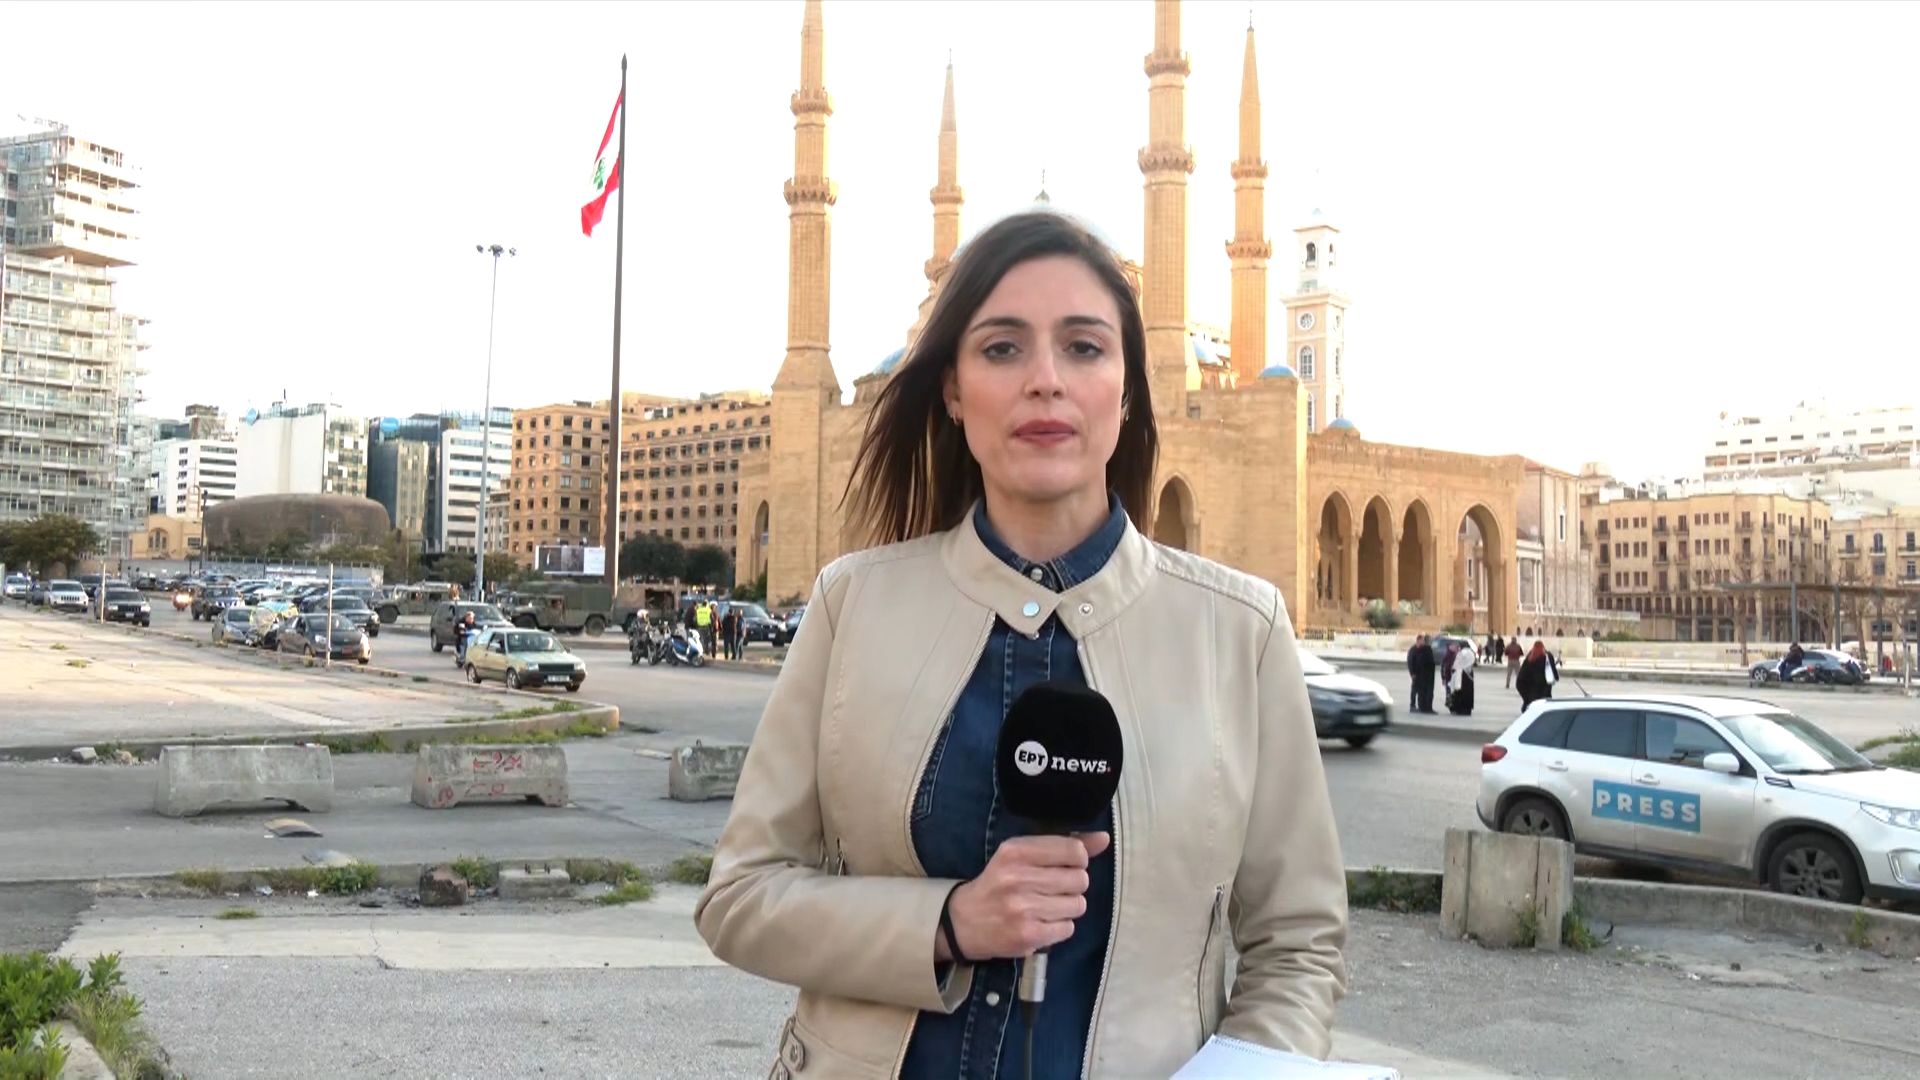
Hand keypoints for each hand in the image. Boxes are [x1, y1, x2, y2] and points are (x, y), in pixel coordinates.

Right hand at [944, 832, 1110, 961]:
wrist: (963, 922)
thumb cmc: (998, 884)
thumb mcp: (1021, 856)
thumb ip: (1063, 846)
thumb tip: (1104, 839)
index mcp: (1016, 851)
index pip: (1074, 850)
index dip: (1077, 860)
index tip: (1064, 866)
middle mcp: (1018, 878)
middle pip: (1080, 879)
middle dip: (1073, 886)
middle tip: (1053, 890)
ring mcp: (1023, 908)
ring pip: (1078, 905)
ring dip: (1068, 908)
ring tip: (1047, 907)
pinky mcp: (1029, 935)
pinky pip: (1068, 928)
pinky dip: (1060, 927)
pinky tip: (1042, 922)